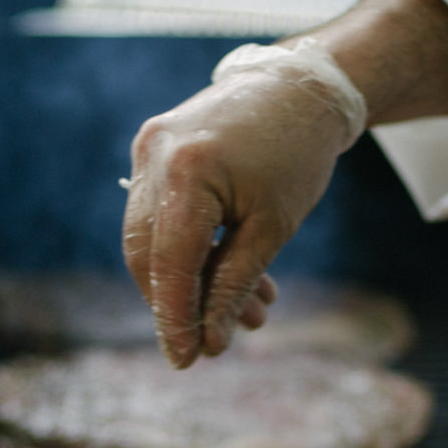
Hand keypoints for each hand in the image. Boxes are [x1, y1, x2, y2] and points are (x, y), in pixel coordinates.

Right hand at [121, 0, 447, 367]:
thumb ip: (233, 285)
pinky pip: (159, 212)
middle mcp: (155, 156)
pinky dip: (189, 248)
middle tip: (216, 342)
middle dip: (180, 304)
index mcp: (187, 173)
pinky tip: (228, 274)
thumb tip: (209, 342)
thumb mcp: (272, 229)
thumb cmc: (296, 155)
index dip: (174, 318)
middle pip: (148, 254)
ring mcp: (148, 149)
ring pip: (151, 237)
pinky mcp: (153, 148)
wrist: (300, 87)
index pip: (169, 264)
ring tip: (246, 312)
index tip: (186, 361)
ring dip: (191, 280)